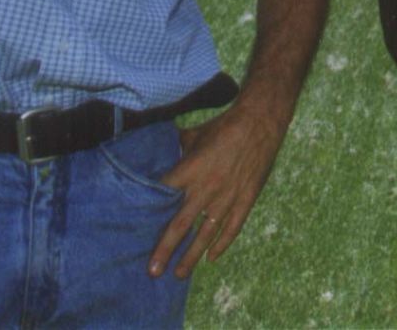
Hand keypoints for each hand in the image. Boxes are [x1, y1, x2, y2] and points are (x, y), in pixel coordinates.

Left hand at [147, 106, 283, 279]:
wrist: (260, 122)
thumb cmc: (224, 126)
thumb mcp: (195, 135)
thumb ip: (176, 148)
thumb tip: (160, 150)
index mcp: (190, 170)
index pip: (163, 197)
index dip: (149, 215)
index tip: (136, 232)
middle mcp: (206, 188)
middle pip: (180, 225)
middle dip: (165, 250)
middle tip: (153, 271)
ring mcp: (227, 197)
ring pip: (206, 234)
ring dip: (191, 256)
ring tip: (179, 274)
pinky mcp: (245, 199)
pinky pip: (232, 228)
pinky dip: (222, 245)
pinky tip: (211, 258)